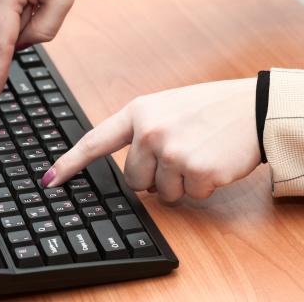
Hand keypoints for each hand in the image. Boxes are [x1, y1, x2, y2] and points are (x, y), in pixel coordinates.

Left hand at [42, 78, 260, 201]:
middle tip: (178, 152)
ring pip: (161, 192)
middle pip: (133, 180)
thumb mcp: (167, 108)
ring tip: (197, 153)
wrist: (253, 108)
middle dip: (153, 176)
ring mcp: (173, 152)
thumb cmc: (209, 108)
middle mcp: (150, 131)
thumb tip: (129, 173)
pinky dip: (201, 186)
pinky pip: (189, 195)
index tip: (50, 180)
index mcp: (139, 112)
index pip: (95, 142)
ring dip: (179, 182)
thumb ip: (141, 132)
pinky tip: (212, 162)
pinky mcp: (196, 171)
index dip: (70, 164)